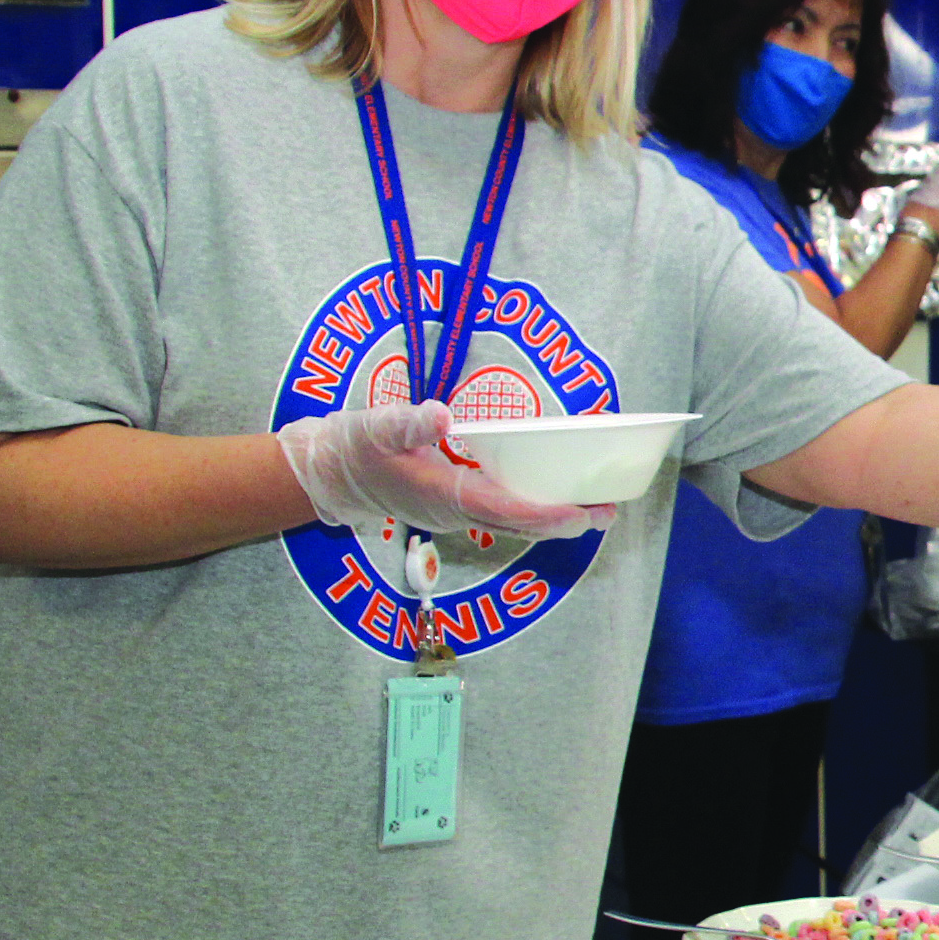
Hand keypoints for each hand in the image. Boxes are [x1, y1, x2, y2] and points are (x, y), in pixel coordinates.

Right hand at [274, 401, 617, 545]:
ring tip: (601, 510)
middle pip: (519, 523)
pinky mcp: (459, 505)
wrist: (330, 473)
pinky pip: (506, 512)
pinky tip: (562, 498)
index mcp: (442, 495)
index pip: (502, 509)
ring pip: (515, 521)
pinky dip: (537, 508)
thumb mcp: (374, 428)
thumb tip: (441, 417)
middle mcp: (456, 512)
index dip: (541, 513)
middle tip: (608, 513)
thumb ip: (407, 424)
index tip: (577, 513)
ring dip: (557, 517)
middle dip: (564, 520)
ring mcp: (458, 513)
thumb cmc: (354, 448)